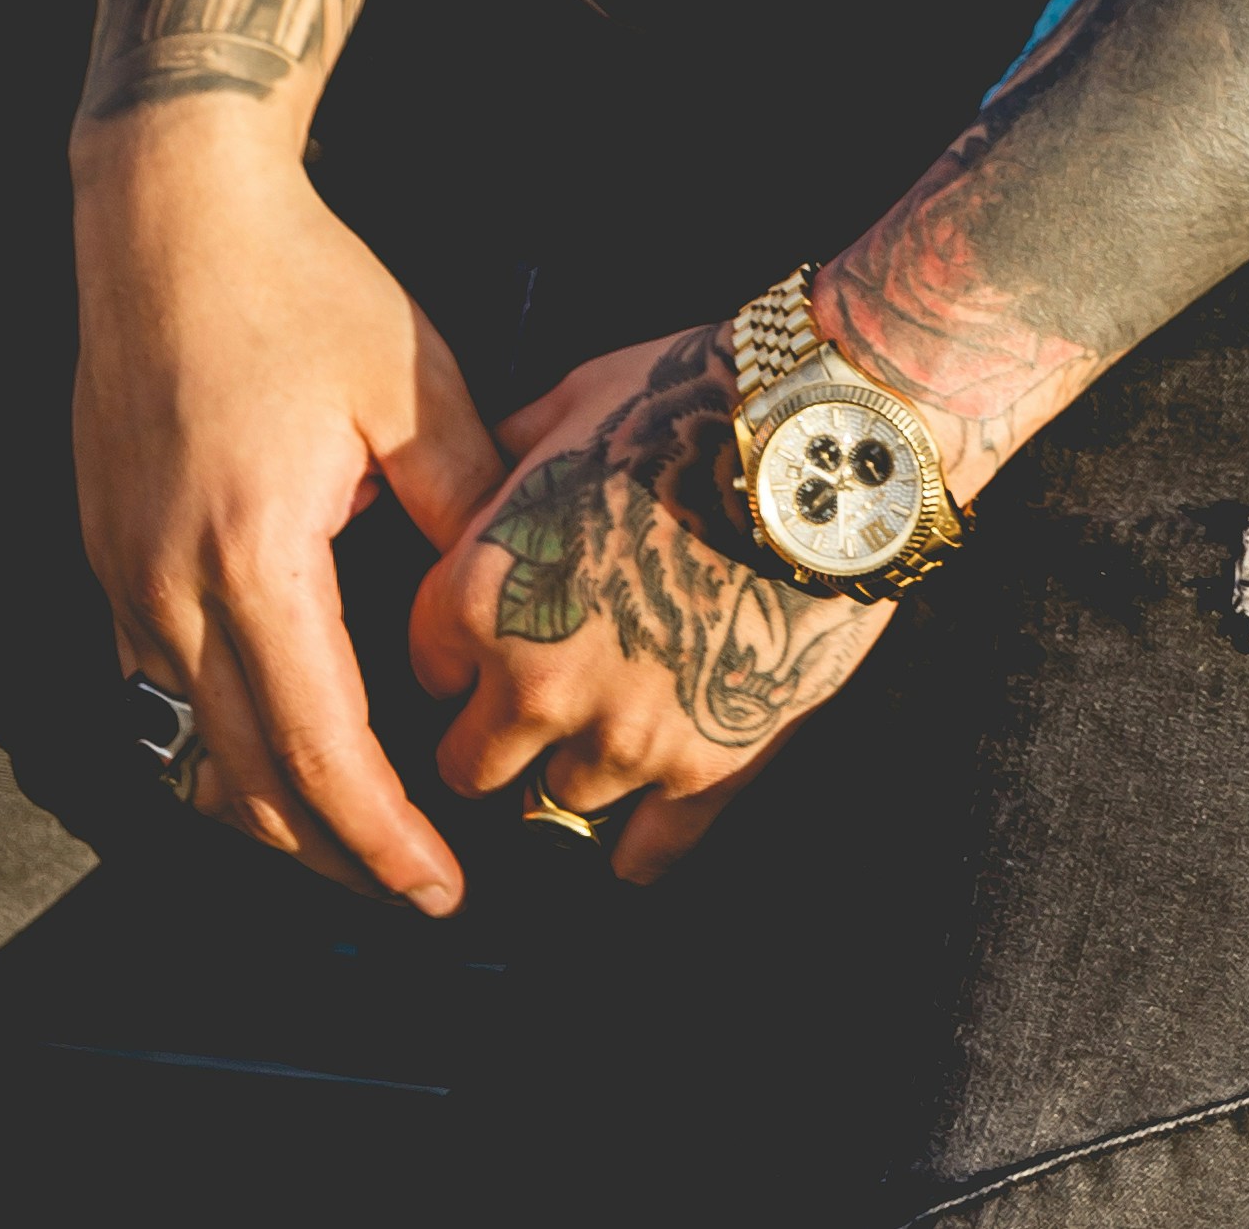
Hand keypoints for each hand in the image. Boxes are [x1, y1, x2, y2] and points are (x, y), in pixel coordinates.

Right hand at [71, 117, 505, 907]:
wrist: (166, 212)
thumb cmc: (297, 283)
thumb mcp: (410, 384)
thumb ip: (462, 499)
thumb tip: (508, 592)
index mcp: (253, 554)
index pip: (317, 749)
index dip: (382, 836)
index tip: (440, 887)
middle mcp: (169, 588)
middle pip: (246, 781)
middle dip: (334, 855)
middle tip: (413, 887)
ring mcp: (123, 578)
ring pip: (193, 748)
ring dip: (273, 809)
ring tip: (357, 835)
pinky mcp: (106, 555)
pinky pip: (158, 692)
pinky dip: (220, 743)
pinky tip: (275, 746)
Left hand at [412, 324, 901, 886]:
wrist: (822, 439)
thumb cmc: (695, 400)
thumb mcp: (573, 399)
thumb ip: (506, 454)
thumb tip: (477, 470)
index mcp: (487, 593)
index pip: (427, 666)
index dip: (457, 648)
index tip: (484, 640)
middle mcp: (538, 682)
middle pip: (472, 765)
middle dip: (495, 732)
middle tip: (532, 699)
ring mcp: (625, 734)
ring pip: (559, 800)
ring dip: (578, 764)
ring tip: (611, 723)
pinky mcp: (710, 763)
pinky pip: (649, 848)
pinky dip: (640, 844)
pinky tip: (638, 838)